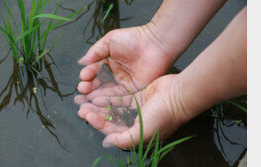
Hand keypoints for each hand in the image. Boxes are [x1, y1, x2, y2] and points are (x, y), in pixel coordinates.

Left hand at [75, 74, 189, 148]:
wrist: (179, 95)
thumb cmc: (164, 116)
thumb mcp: (143, 132)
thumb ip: (124, 139)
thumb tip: (107, 143)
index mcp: (137, 135)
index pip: (112, 131)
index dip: (98, 123)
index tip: (86, 115)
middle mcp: (135, 124)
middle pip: (110, 119)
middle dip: (96, 114)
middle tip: (81, 107)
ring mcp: (137, 110)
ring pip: (113, 109)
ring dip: (100, 105)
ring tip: (86, 100)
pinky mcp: (138, 98)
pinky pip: (120, 99)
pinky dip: (110, 98)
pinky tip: (99, 95)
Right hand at [77, 25, 179, 94]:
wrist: (156, 43)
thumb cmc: (133, 38)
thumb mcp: (110, 40)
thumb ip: (95, 51)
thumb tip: (82, 62)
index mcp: (108, 62)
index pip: (95, 71)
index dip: (88, 75)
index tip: (83, 77)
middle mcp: (115, 74)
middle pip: (99, 83)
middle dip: (89, 88)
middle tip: (81, 92)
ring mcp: (124, 83)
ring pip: (107, 92)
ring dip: (96, 96)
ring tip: (86, 100)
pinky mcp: (133, 91)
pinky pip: (120, 97)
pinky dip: (109, 100)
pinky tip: (99, 101)